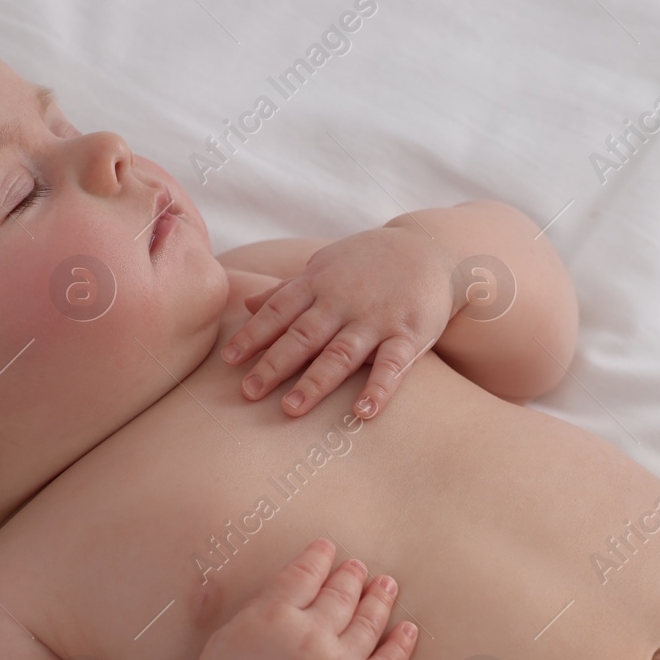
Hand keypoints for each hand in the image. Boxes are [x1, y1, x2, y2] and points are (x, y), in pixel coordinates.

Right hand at [185, 538, 417, 659]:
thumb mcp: (224, 638)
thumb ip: (257, 607)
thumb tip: (288, 584)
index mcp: (274, 616)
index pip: (305, 573)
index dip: (319, 557)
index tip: (327, 548)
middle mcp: (311, 635)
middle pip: (340, 594)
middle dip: (351, 576)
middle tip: (358, 567)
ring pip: (369, 622)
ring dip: (380, 599)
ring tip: (387, 584)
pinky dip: (401, 645)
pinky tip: (408, 630)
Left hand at [221, 226, 454, 418]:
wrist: (431, 247)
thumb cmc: (369, 263)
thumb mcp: (326, 265)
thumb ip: (287, 290)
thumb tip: (245, 304)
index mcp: (319, 283)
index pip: (279, 311)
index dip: (253, 335)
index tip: (228, 361)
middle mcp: (344, 301)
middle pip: (304, 335)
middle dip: (274, 364)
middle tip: (248, 392)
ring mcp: (377, 318)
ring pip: (341, 353)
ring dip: (316, 381)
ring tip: (292, 409)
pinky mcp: (410, 333)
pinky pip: (393, 364)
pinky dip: (379, 388)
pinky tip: (363, 412)